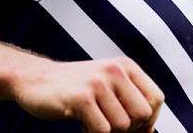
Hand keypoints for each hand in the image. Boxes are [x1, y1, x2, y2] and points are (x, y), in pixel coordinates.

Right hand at [14, 57, 163, 131]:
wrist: (36, 80)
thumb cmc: (75, 88)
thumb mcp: (108, 87)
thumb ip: (130, 103)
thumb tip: (150, 131)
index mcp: (126, 66)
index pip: (157, 98)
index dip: (148, 119)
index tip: (131, 126)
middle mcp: (115, 71)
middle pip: (143, 114)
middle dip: (129, 128)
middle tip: (108, 124)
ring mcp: (99, 83)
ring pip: (122, 126)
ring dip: (107, 131)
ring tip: (92, 120)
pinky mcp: (82, 99)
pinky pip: (102, 131)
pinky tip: (81, 123)